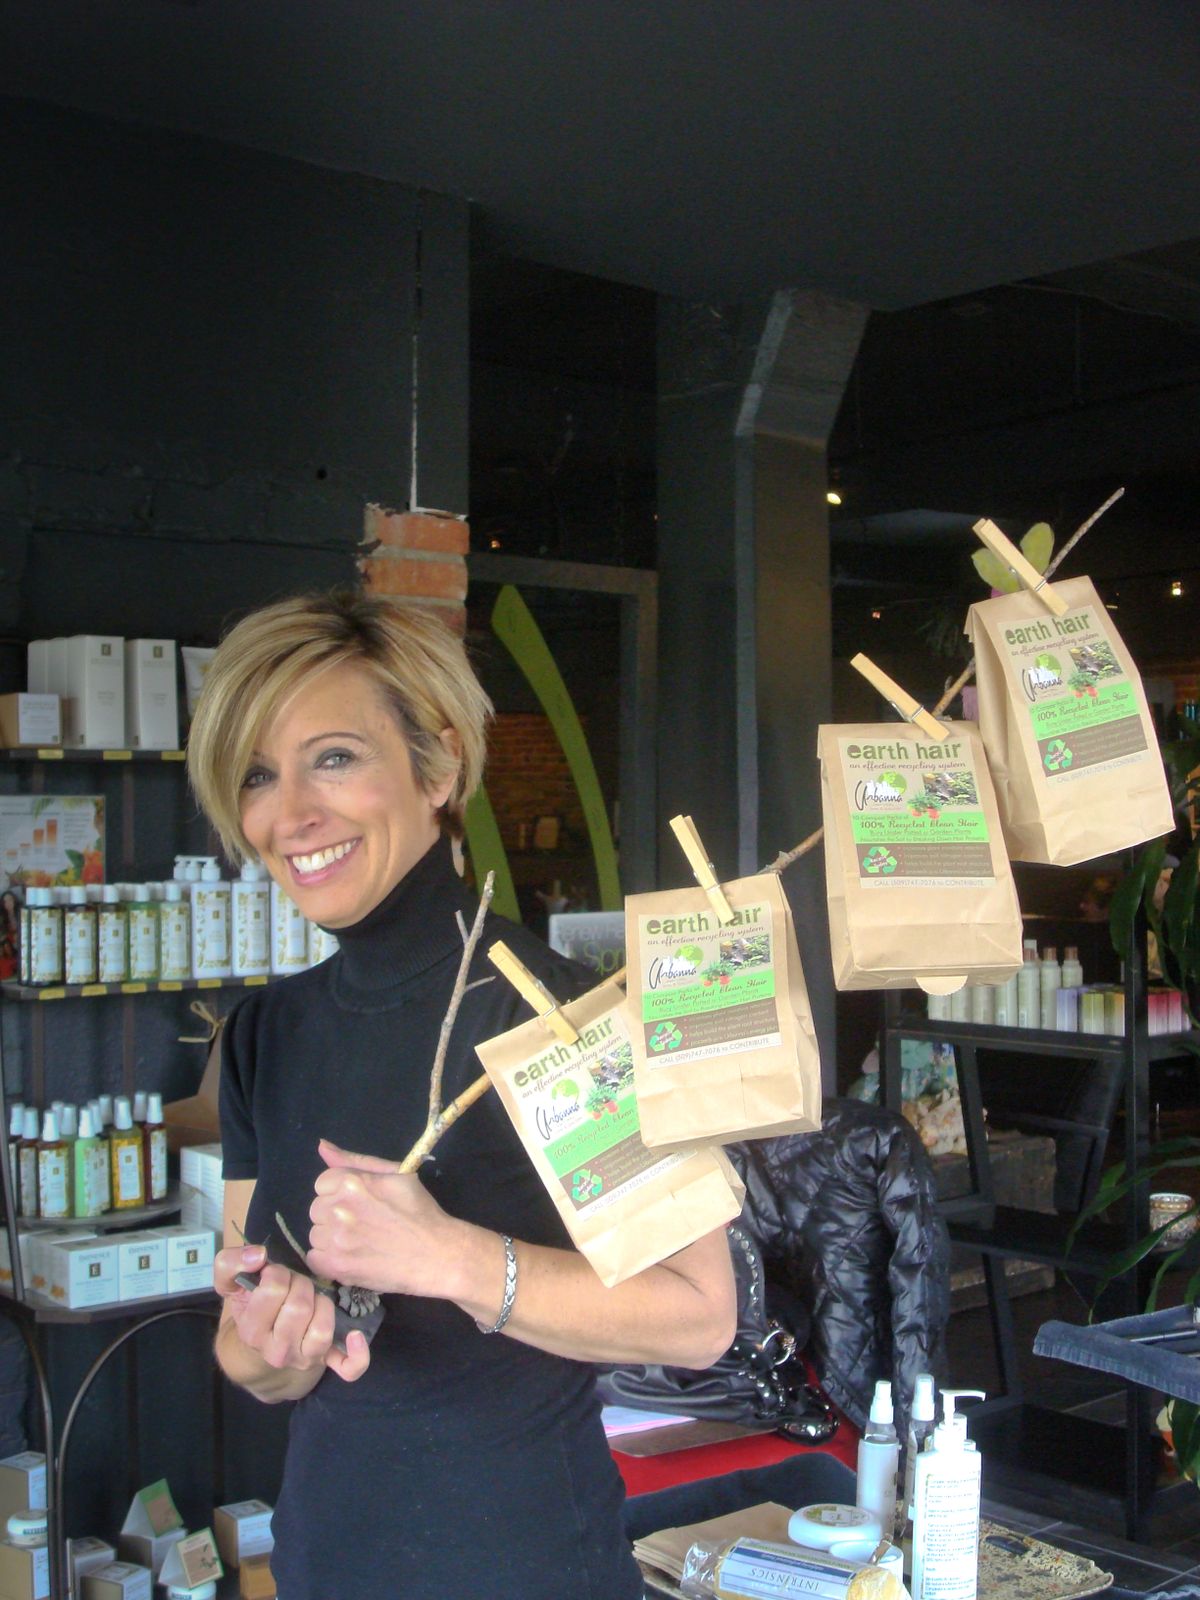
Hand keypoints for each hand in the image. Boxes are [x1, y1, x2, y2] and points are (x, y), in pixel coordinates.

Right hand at [214, 1242, 370, 1382]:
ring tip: (312, 1298)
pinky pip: (348, 1367)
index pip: (274, 1289)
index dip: (277, 1274)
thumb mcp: (230, 1283)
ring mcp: (303, 1359)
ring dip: (322, 1303)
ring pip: (322, 1327)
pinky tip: (355, 1336)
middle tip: (294, 1285)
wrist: (258, 1342)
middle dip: (300, 1284)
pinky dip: (357, 1355)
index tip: (273, 1277)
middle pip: (300, 1306)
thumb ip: (230, 1263)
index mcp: (252, 1331)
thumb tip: (259, 1255)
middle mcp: (277, 1351)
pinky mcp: (326, 1361)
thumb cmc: (250, 1306)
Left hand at [308, 1138, 470, 1299]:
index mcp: (352, 1182)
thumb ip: (355, 1160)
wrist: (436, 1253)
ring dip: (331, 1239)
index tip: (358, 1203)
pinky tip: (350, 1258)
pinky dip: (328, 1260)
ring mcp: (337, 1239)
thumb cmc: (418, 1210)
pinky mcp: (337, 1266)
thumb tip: (321, 1146)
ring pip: (315, 1235)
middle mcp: (340, 1208)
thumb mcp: (395, 1174)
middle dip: (335, 1215)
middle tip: (362, 1224)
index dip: (339, 1194)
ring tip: (359, 1242)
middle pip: (316, 1209)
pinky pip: (314, 1259)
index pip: (322, 1183)